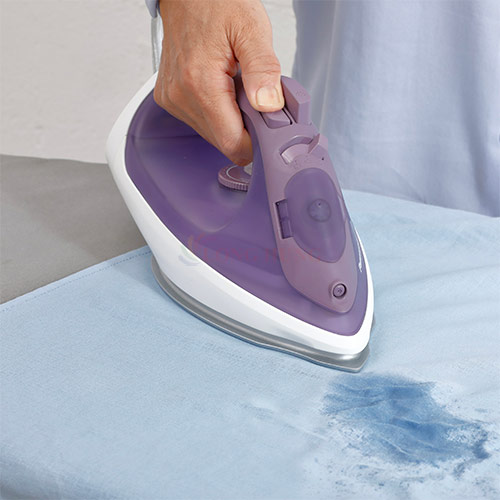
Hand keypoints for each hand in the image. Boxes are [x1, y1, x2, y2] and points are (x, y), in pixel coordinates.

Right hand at [154, 0, 283, 164]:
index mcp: (200, 82)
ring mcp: (173, 99)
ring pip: (211, 135)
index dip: (256, 144)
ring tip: (239, 90)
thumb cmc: (216, 2)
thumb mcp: (252, 28)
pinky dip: (217, 114)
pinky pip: (200, 122)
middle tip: (258, 102)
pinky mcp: (170, 99)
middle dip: (245, 131)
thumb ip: (263, 69)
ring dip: (231, 122)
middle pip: (222, 141)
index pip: (231, 142)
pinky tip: (223, 91)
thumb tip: (268, 105)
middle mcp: (181, 96)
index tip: (270, 131)